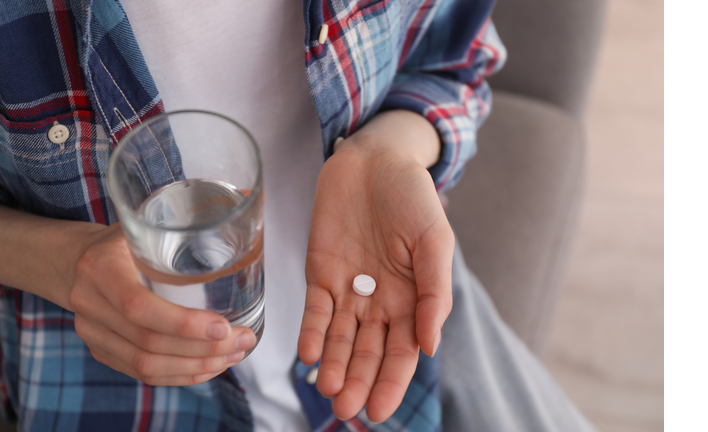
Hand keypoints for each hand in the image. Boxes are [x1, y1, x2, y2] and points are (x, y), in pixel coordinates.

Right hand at [68, 223, 256, 385]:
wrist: (71, 260)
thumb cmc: (122, 237)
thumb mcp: (147, 218)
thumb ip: (195, 211)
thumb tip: (253, 194)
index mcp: (101, 266)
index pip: (139, 306)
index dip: (183, 323)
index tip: (225, 326)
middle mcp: (90, 303)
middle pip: (149, 343)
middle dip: (203, 349)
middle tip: (243, 341)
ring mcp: (92, 332)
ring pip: (146, 366)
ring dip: (197, 366)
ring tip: (234, 355)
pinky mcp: (100, 350)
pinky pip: (142, 374)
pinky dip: (180, 375)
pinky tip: (209, 366)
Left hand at [298, 112, 454, 421]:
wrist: (374, 160)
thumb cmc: (412, 198)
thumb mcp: (435, 241)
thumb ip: (434, 294)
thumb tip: (430, 347)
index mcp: (412, 300)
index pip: (402, 352)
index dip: (390, 382)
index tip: (378, 411)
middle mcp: (379, 302)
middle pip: (367, 352)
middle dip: (357, 381)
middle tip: (345, 408)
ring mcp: (348, 289)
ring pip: (338, 337)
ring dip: (332, 364)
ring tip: (326, 389)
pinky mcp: (320, 272)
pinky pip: (315, 309)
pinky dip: (312, 331)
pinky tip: (308, 354)